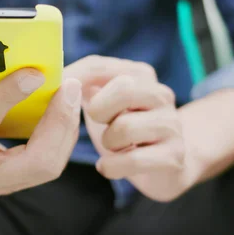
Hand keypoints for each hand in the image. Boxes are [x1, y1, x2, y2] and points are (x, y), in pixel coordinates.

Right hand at [0, 50, 81, 198]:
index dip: (8, 95)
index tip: (34, 72)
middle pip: (33, 161)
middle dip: (58, 123)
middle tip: (70, 87)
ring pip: (46, 166)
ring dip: (65, 130)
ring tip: (70, 93)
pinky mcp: (10, 179)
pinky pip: (45, 162)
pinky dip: (60, 135)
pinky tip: (61, 107)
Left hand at [65, 55, 191, 201]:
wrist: (163, 166)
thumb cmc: (123, 129)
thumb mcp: (101, 103)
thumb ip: (81, 85)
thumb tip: (60, 80)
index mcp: (140, 75)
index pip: (98, 67)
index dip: (72, 84)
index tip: (58, 99)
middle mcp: (161, 94)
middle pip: (122, 89)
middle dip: (99, 111)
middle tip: (99, 123)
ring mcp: (172, 125)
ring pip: (125, 127)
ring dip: (108, 143)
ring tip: (112, 147)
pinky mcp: (175, 156)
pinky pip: (133, 160)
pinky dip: (112, 166)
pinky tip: (108, 166)